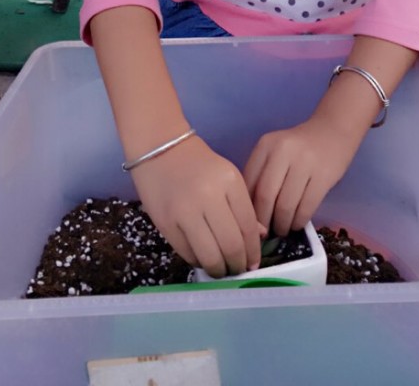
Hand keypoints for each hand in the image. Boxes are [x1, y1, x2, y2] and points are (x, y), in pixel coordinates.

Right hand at [131, 134, 264, 277]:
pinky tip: (203, 258)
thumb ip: (243, 207)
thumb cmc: (198, 163)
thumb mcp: (227, 177)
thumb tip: (259, 237)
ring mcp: (185, 211)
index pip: (248, 226)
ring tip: (222, 270)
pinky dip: (198, 261)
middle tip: (238, 270)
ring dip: (219, 269)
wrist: (159, 148)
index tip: (253, 262)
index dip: (253, 250)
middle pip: (230, 245)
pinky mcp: (166, 224)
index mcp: (229, 182)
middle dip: (237, 264)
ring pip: (209, 255)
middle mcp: (208, 197)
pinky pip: (188, 253)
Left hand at [243, 115, 361, 237]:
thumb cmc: (299, 147)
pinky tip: (297, 223)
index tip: (250, 223)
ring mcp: (304, 162)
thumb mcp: (275, 152)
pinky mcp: (323, 176)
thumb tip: (250, 214)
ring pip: (286, 205)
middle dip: (263, 222)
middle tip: (266, 233)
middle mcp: (282, 151)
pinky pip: (306, 207)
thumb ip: (261, 175)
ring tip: (282, 229)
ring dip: (282, 224)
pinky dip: (299, 221)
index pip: (248, 184)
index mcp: (265, 145)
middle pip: (265, 196)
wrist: (333, 130)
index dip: (247, 208)